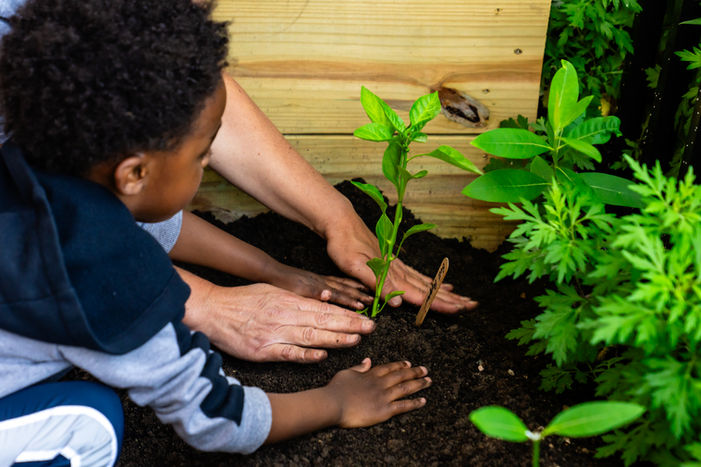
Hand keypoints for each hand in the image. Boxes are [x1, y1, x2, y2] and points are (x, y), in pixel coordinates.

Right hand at [179, 270, 375, 362]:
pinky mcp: (263, 350)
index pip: (324, 308)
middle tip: (370, 328)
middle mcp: (285, 315)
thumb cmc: (243, 300)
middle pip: (323, 320)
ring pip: (310, 335)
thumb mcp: (272, 291)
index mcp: (288, 300)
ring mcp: (274, 333)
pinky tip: (321, 355)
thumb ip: (297, 297)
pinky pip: (288, 353)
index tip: (365, 317)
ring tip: (355, 340)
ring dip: (335, 338)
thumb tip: (324, 300)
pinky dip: (305, 354)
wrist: (212, 310)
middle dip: (349, 325)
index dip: (346, 313)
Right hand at [325, 358, 430, 427]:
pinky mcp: (384, 411)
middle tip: (425, 370)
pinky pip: (403, 406)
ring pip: (405, 388)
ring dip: (418, 384)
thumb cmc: (335, 389)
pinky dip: (414, 403)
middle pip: (401, 376)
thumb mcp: (346, 373)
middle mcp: (380, 384)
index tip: (409, 363)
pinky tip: (423, 401)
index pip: (389, 368)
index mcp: (370, 375)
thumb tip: (368, 360)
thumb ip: (359, 367)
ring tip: (429, 381)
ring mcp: (383, 397)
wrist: (333, 404)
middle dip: (414, 372)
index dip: (400, 365)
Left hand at [326, 217, 477, 313]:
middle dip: (451, 299)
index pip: (420, 294)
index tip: (459, 309)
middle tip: (472, 306)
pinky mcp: (394, 263)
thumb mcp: (355, 266)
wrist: (341, 222)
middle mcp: (399, 271)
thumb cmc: (344, 245)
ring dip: (446, 293)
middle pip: (430, 289)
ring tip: (464, 299)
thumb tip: (398, 302)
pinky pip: (418, 276)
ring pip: (427, 283)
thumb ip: (377, 282)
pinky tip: (441, 285)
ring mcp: (398, 266)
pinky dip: (433, 283)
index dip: (439, 303)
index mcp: (392, 274)